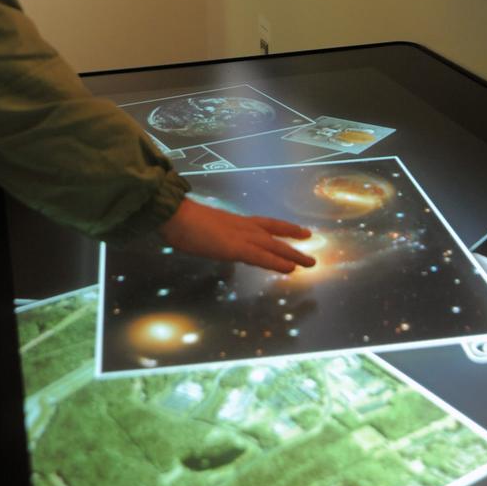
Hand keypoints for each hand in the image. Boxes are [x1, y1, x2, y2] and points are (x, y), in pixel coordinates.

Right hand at [159, 197, 315, 273]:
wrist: (175, 216)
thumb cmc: (181, 221)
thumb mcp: (203, 227)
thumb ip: (214, 233)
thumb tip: (214, 239)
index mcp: (235, 221)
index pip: (265, 223)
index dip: (283, 228)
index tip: (298, 231)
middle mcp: (243, 226)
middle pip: (274, 234)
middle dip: (293, 241)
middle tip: (311, 247)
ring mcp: (241, 236)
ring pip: (274, 246)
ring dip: (293, 254)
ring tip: (310, 262)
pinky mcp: (236, 248)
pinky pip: (262, 257)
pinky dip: (277, 263)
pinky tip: (291, 269)